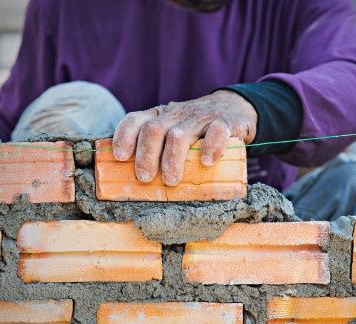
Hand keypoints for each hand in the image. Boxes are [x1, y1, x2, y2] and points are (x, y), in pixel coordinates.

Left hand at [112, 90, 256, 184]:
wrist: (235, 107)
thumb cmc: (199, 130)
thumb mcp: (176, 131)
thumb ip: (161, 150)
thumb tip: (137, 184)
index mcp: (162, 116)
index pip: (136, 119)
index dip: (124, 136)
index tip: (120, 157)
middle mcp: (178, 114)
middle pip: (153, 129)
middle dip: (146, 155)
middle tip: (145, 178)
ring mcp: (201, 117)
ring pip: (179, 134)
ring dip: (172, 159)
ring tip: (171, 180)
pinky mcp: (226, 122)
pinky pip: (216, 131)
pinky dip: (211, 147)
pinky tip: (206, 162)